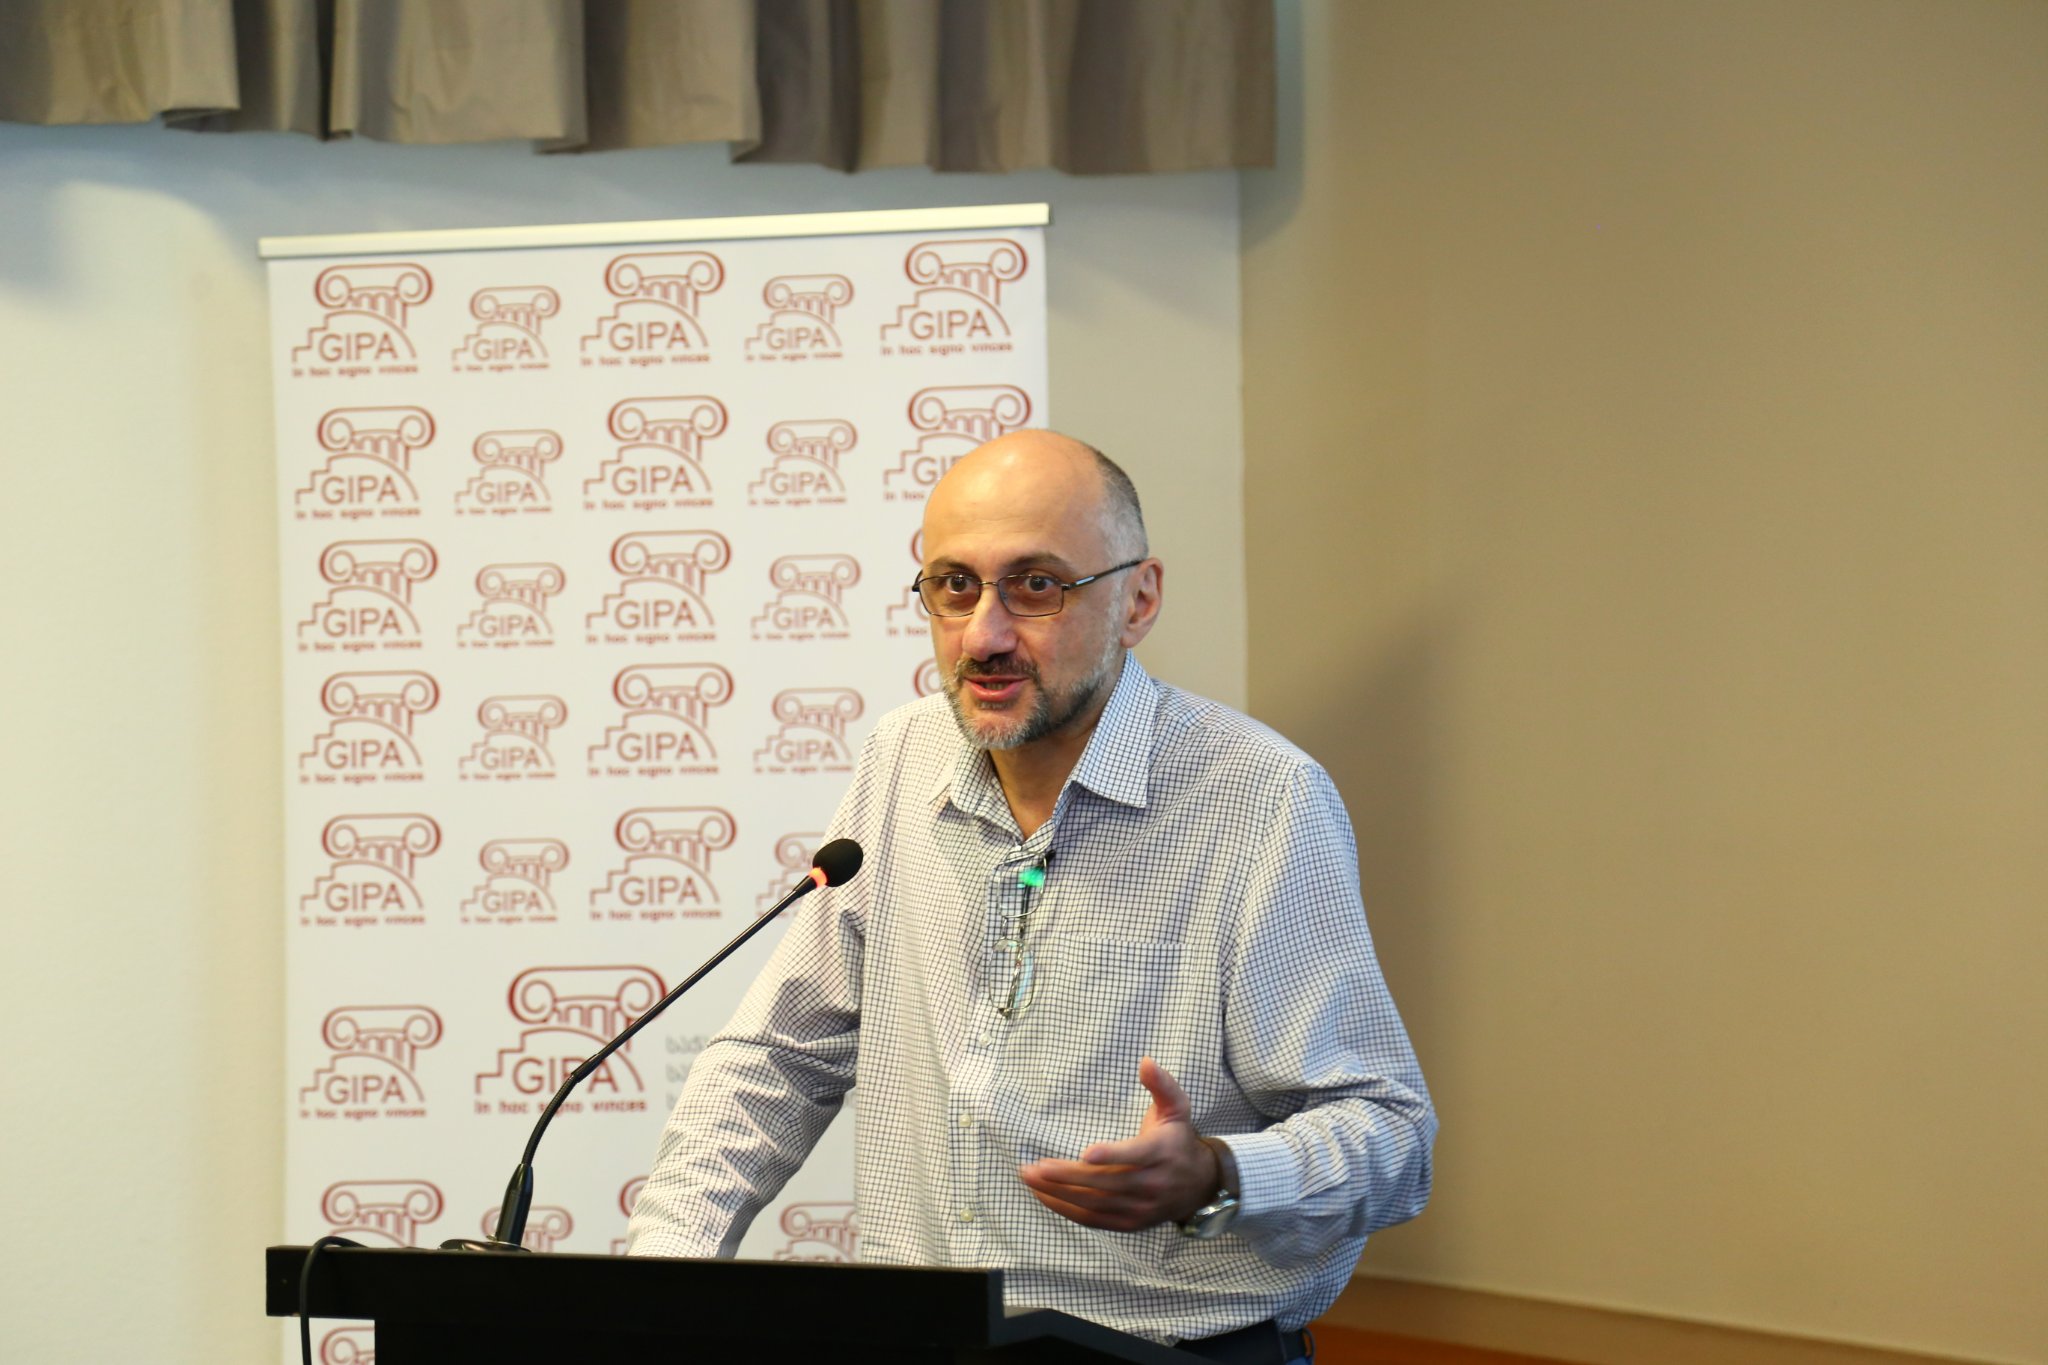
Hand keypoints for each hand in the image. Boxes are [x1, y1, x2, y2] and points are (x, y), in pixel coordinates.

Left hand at [1017, 1056, 1220, 1230]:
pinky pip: (1094, 1219)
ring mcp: (1140, 1208)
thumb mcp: (1176, 1107)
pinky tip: (1044, 1195)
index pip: (1135, 1156)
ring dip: (1059, 1193)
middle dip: (1067, 1176)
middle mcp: (1152, 1184)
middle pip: (1105, 1183)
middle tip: (1035, 1167)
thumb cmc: (1177, 1140)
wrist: (1199, 1186)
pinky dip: (1066, 1209)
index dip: (1111, 1155)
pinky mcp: (1129, 1223)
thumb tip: (1145, 1061)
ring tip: (1030, 1178)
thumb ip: (1161, 1084)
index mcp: (1162, 1153)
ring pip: (1095, 1204)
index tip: (1085, 1153)